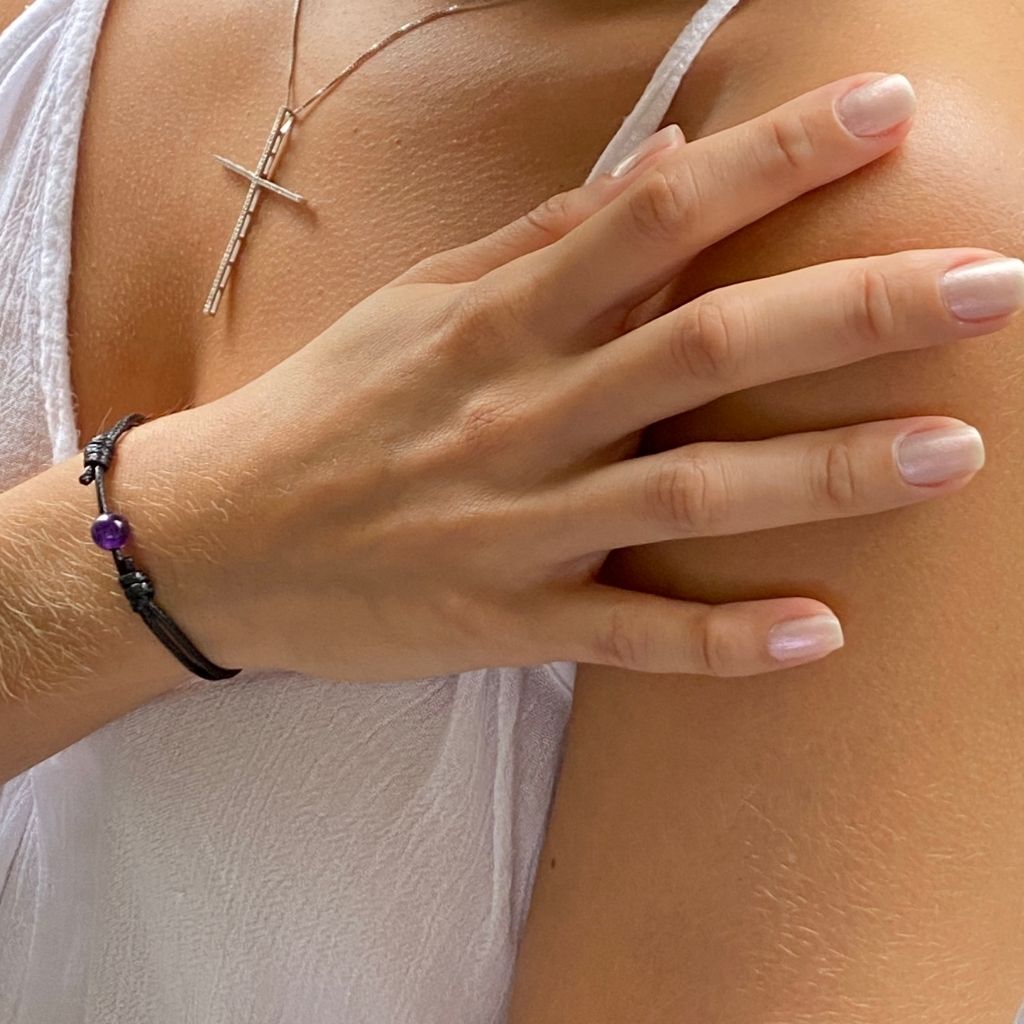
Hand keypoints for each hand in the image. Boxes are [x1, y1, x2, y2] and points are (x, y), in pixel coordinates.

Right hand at [164, 71, 1019, 680]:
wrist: (221, 538)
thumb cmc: (328, 409)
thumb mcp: (420, 304)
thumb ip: (543, 238)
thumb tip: (668, 162)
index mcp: (496, 324)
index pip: (654, 219)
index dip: (774, 161)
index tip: (886, 116)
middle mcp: (517, 418)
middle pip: (702, 349)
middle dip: (853, 308)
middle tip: (993, 283)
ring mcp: (514, 529)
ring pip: (687, 497)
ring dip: (826, 474)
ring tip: (957, 453)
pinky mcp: (503, 624)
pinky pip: (628, 635)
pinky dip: (722, 639)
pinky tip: (820, 633)